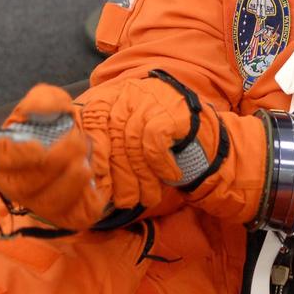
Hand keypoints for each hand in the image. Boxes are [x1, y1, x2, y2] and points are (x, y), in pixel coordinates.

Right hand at [0, 83, 111, 229]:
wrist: (75, 146)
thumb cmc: (53, 124)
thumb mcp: (48, 102)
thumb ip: (43, 100)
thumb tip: (41, 109)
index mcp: (4, 156)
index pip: (3, 159)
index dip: (21, 156)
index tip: (40, 147)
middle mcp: (15, 184)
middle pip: (27, 186)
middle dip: (54, 164)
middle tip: (77, 143)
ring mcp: (37, 203)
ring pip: (49, 204)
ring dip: (69, 184)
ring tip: (85, 164)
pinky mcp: (63, 215)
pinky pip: (73, 216)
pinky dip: (84, 201)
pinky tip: (92, 183)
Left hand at [98, 71, 227, 210]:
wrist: (202, 130)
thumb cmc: (156, 142)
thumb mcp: (126, 140)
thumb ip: (106, 150)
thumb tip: (90, 181)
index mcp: (109, 97)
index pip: (90, 122)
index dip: (93, 154)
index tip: (96, 182)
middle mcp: (126, 92)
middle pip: (113, 138)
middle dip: (119, 176)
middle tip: (124, 201)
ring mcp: (149, 97)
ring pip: (133, 143)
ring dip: (141, 177)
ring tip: (147, 197)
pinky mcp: (170, 108)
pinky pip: (154, 143)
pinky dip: (159, 165)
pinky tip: (169, 176)